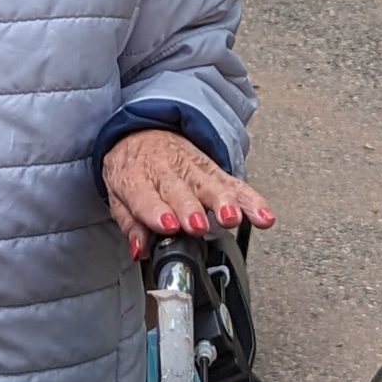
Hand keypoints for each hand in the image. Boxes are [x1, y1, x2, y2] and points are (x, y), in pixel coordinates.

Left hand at [100, 127, 273, 261]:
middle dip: (191, 208)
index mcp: (138, 177)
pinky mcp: (214, 170)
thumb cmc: (133, 169)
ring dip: (223, 203)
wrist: (142, 132)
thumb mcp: (118, 194)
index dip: (156, 211)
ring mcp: (193, 169)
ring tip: (231, 218)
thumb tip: (140, 249)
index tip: (168, 225)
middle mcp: (167, 172)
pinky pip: (235, 185)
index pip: (145, 196)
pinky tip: (263, 215)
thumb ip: (130, 224)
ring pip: (211, 185)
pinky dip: (251, 201)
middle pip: (181, 191)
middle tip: (198, 225)